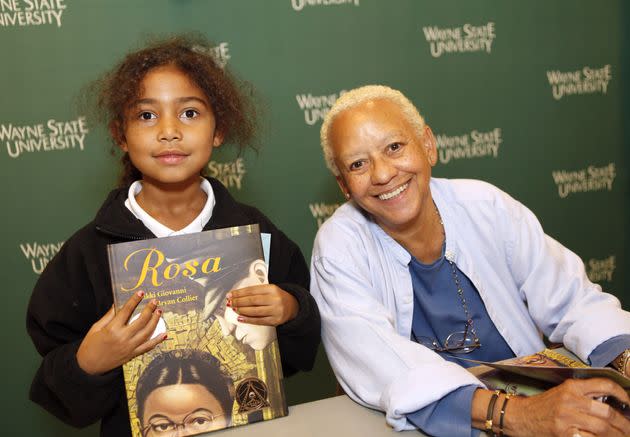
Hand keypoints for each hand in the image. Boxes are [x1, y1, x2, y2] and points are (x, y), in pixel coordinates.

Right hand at [76, 291, 165, 374]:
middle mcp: (122, 337)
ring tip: (159, 312)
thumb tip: (117, 304)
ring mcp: (129, 347)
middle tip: (155, 301)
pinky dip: (157, 340)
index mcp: (112, 329)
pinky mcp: (132, 355)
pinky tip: (164, 334)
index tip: (141, 293)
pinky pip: (147, 347)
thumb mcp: (96, 328)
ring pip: (147, 332)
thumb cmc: (89, 346)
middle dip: (149, 309)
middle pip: (141, 320)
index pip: (127, 310)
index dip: (135, 300)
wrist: (88, 366)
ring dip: (155, 321)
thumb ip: (108, 316)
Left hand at [226, 284, 298, 325]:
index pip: (252, 290)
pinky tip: (240, 318)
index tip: (230, 294)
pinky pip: (259, 320)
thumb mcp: (270, 290)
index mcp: (272, 288)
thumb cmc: (277, 297)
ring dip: (242, 310)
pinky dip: (248, 320)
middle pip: (253, 300)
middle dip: (239, 301)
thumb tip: (237, 296)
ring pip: (255, 311)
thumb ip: (256, 292)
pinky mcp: (275, 320)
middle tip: (229, 302)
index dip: (239, 293)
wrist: (293, 306)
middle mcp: (274, 299)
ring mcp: (275, 310)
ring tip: (234, 309)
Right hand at [504, 378, 629, 435]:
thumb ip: (584, 395)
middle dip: (624, 425)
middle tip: (629, 429)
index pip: (604, 385)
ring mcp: (567, 418)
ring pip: (602, 428)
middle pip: (607, 412)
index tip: (628, 403)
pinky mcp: (564, 433)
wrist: (520, 416)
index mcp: (571, 387)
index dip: (621, 394)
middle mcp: (570, 400)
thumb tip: (613, 404)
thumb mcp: (562, 393)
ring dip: (616, 435)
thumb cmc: (543, 406)